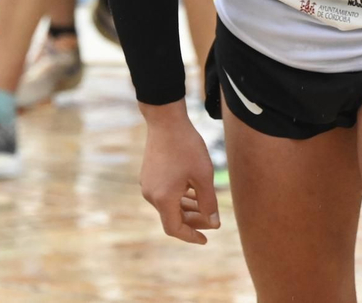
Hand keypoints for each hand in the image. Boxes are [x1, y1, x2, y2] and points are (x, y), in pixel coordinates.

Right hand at [139, 101, 220, 243]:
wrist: (166, 120)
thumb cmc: (187, 147)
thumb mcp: (203, 175)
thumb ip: (208, 202)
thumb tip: (213, 223)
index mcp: (163, 198)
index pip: (175, 229)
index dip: (191, 236)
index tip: (205, 239)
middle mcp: (151, 195)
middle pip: (172, 217)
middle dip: (193, 221)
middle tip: (213, 219)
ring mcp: (148, 184)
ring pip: (169, 205)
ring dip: (187, 209)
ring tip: (206, 206)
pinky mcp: (149, 175)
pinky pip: (165, 194)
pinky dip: (179, 198)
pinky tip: (194, 192)